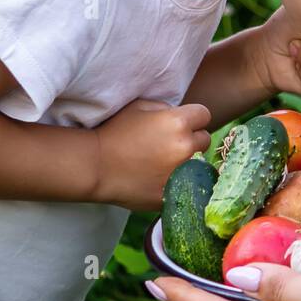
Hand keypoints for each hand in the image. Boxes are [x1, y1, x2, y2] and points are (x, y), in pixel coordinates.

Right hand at [92, 99, 211, 209]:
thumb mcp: (138, 107)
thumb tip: (178, 114)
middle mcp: (185, 147)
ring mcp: (181, 172)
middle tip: (172, 144)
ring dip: (188, 161)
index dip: (193, 118)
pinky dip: (177, 182)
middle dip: (192, 140)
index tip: (183, 124)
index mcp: (178, 122)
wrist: (96, 166)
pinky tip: (160, 178)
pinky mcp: (174, 193)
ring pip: (199, 164)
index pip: (204, 115)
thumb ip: (164, 107)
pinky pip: (186, 184)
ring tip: (165, 163)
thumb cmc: (114, 132)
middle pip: (204, 140)